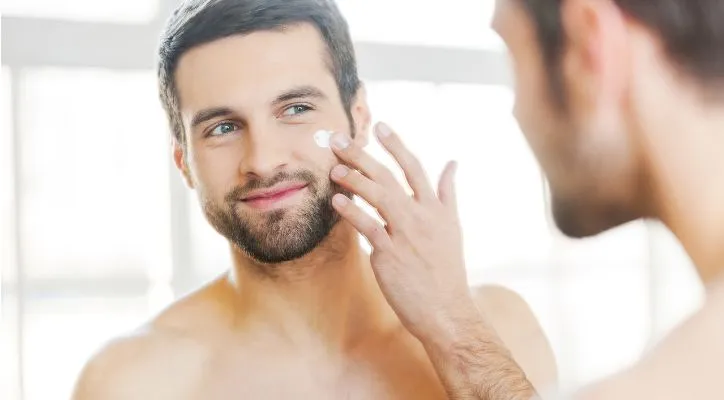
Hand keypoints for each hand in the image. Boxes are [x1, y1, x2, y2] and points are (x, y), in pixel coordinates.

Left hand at [329, 122, 481, 342]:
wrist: (446, 310)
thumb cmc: (446, 270)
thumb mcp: (452, 227)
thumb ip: (447, 193)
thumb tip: (452, 163)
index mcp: (436, 208)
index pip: (414, 168)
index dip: (396, 145)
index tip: (379, 126)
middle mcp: (422, 216)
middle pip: (388, 176)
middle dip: (361, 155)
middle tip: (337, 139)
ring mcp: (406, 234)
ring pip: (378, 196)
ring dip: (354, 179)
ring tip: (333, 168)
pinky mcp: (390, 254)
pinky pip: (367, 226)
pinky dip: (351, 211)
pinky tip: (336, 201)